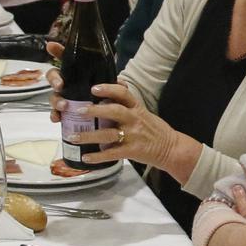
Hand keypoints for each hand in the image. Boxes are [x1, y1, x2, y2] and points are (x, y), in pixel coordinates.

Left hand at [69, 82, 189, 172]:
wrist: (171, 149)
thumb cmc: (154, 129)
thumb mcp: (143, 112)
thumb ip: (127, 103)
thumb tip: (111, 89)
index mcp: (136, 108)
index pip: (124, 93)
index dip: (109, 89)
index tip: (94, 88)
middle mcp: (134, 119)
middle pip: (114, 111)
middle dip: (95, 111)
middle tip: (78, 110)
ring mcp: (133, 135)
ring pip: (108, 134)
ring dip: (89, 136)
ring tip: (73, 136)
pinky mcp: (132, 151)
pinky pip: (112, 153)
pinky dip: (98, 156)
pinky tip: (86, 157)